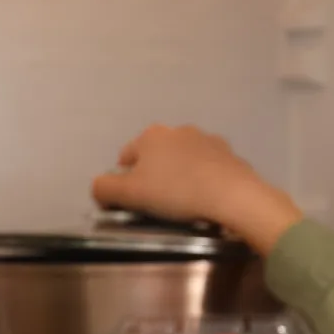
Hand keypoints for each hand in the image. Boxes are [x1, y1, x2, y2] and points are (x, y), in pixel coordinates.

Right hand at [90, 124, 303, 254]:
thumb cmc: (175, 192)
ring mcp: (207, 139)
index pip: (126, 158)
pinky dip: (203, 179)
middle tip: (158, 204)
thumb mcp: (129, 194)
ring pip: (182, 159)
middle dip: (153, 176)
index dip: (124, 181)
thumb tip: (100, 188)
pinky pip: (207, 167)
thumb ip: (104, 188)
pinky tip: (206, 197)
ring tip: (184, 202)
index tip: (133, 203)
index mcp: (151, 135)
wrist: (233, 194)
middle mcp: (178, 130)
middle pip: (155, 156)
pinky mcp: (229, 154)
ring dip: (179, 175)